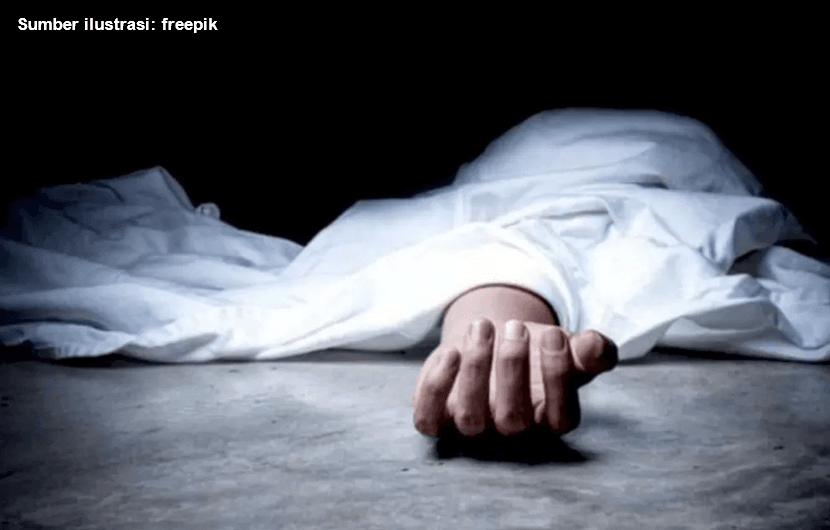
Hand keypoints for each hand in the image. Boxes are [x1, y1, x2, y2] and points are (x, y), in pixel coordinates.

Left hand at [413, 319, 616, 437]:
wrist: (492, 341)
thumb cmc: (537, 350)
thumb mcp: (568, 346)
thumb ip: (590, 350)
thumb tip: (595, 346)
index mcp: (548, 419)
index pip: (560, 418)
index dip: (558, 378)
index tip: (554, 335)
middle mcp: (511, 429)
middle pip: (513, 419)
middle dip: (513, 369)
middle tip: (514, 327)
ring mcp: (472, 426)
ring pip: (470, 419)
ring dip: (476, 370)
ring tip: (483, 327)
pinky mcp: (439, 416)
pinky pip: (429, 418)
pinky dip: (436, 388)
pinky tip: (450, 352)